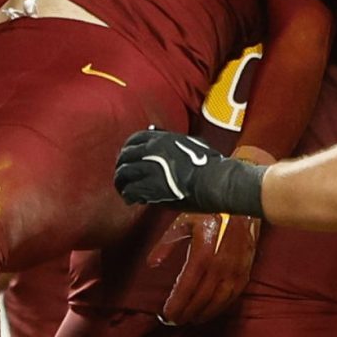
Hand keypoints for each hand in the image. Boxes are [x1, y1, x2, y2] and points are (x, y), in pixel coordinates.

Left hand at [115, 128, 264, 214]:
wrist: (215, 181)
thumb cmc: (211, 163)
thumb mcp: (193, 142)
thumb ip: (175, 141)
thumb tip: (164, 136)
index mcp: (161, 139)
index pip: (133, 140)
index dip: (127, 150)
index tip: (128, 158)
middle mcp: (151, 151)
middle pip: (124, 157)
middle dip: (121, 168)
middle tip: (123, 177)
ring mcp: (149, 170)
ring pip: (124, 175)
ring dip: (121, 183)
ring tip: (124, 191)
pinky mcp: (151, 188)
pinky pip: (131, 191)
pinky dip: (129, 196)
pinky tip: (132, 201)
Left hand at [149, 210, 260, 325]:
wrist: (243, 202)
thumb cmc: (209, 210)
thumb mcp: (183, 222)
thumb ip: (166, 244)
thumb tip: (152, 264)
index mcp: (203, 254)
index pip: (187, 287)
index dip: (176, 304)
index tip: (166, 315)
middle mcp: (220, 266)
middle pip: (202, 297)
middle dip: (187, 312)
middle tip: (176, 322)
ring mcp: (235, 269)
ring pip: (219, 300)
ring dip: (204, 313)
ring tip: (192, 320)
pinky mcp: (246, 270)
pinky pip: (233, 295)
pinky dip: (222, 306)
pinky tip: (212, 310)